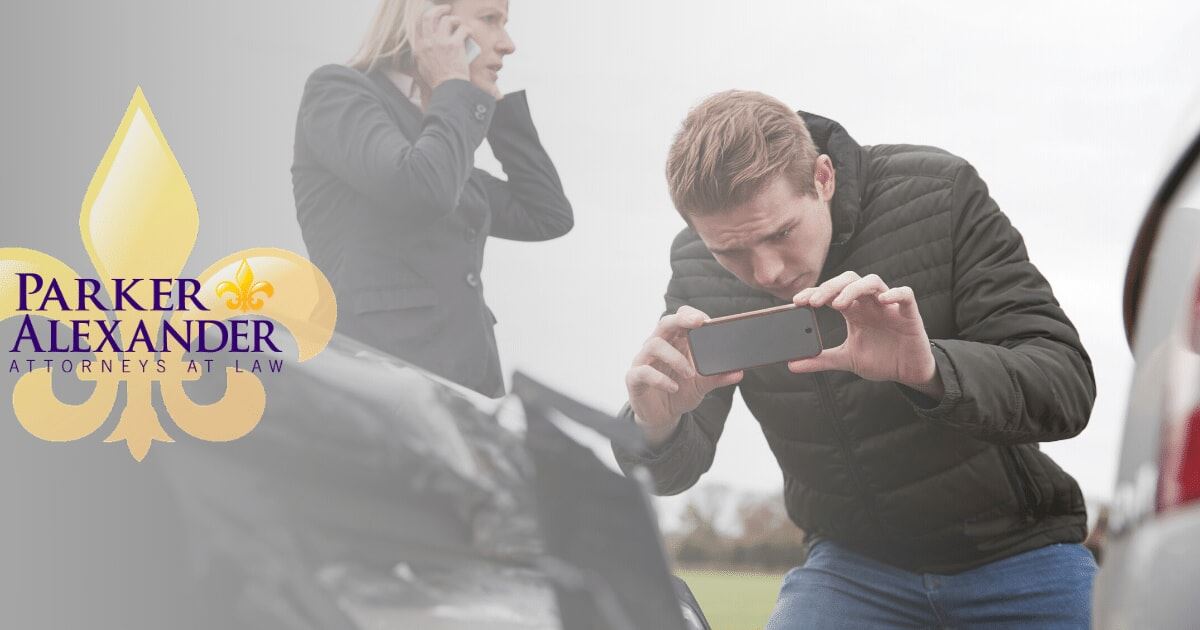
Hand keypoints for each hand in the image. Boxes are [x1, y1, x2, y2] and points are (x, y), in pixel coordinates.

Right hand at [411, 5, 470, 89]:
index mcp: (419, 47)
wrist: (448, 88)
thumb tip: (421, 46)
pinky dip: (467, 29)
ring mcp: (441, 42)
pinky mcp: (455, 44)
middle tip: (446, 9)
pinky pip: (462, 29)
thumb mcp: (421, 67)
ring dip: (455, 19)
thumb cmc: (438, 81)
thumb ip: (420, 54)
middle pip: (429, 16)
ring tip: (460, 25)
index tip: (434, 16)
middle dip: (439, 9)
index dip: (427, 16)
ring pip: (446, 20)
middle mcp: (428, 42)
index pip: (419, 24)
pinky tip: (469, 33)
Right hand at [626, 306, 743, 445]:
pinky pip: (643, 371)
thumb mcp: (702, 384)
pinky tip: (673, 387)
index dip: (691, 314)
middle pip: (665, 323)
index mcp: (674, 341)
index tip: (707, 321)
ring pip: (654, 344)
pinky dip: (660, 379)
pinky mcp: (634, 378)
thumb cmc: (679, 392)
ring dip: (675, 357)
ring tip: (690, 374)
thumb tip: (739, 371)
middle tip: (699, 324)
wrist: (662, 416)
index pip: (679, 317)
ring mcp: (644, 360)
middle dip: (681, 320)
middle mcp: (657, 346)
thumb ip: (718, 376)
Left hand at [788, 272, 942, 398]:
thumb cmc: (881, 360)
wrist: (908, 373)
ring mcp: (890, 306)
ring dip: (853, 289)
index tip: (797, 301)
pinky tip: (882, 301)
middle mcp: (870, 303)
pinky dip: (894, 293)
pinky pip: (905, 294)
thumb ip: (820, 360)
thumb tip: (791, 364)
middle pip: (849, 280)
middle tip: (814, 302)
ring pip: (872, 281)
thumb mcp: (846, 360)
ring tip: (839, 304)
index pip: (832, 292)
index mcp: (854, 311)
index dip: (814, 292)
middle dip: (830, 287)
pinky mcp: (910, 314)